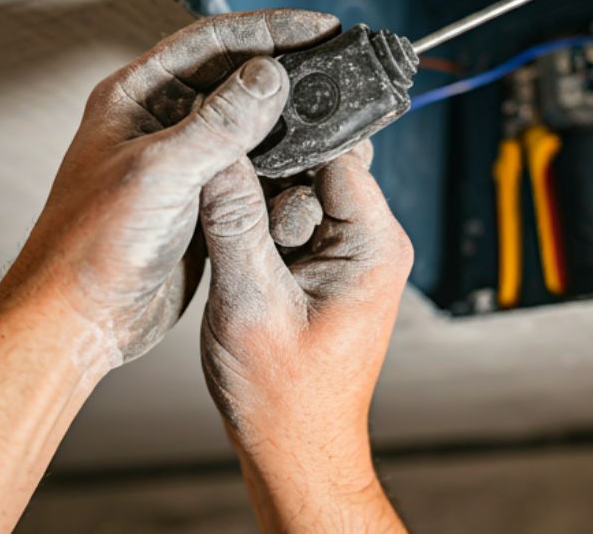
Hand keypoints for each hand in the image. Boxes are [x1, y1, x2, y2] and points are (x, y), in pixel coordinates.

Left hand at [0, 9, 338, 368]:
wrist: (86, 315)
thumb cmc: (94, 245)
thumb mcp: (160, 173)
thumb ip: (219, 124)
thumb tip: (270, 77)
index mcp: (138, 98)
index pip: (209, 42)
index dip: (267, 29)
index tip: (317, 29)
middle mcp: (162, 120)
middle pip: (232, 75)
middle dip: (283, 63)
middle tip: (332, 59)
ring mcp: (186, 157)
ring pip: (246, 121)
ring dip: (286, 113)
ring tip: (328, 107)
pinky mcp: (205, 193)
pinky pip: (251, 163)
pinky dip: (282, 157)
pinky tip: (308, 156)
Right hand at [200, 146, 412, 530]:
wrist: (296, 447)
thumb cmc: (286, 397)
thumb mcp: (250, 302)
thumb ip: (234, 221)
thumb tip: (218, 156)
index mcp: (374, 243)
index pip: (336, 155)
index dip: (285, 146)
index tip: (238, 151)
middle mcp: (371, 240)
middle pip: (320, 167)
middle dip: (271, 180)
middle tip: (237, 217)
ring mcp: (350, 251)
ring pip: (302, 191)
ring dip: (263, 207)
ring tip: (244, 253)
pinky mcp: (327, 264)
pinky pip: (294, 220)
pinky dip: (264, 227)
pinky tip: (245, 254)